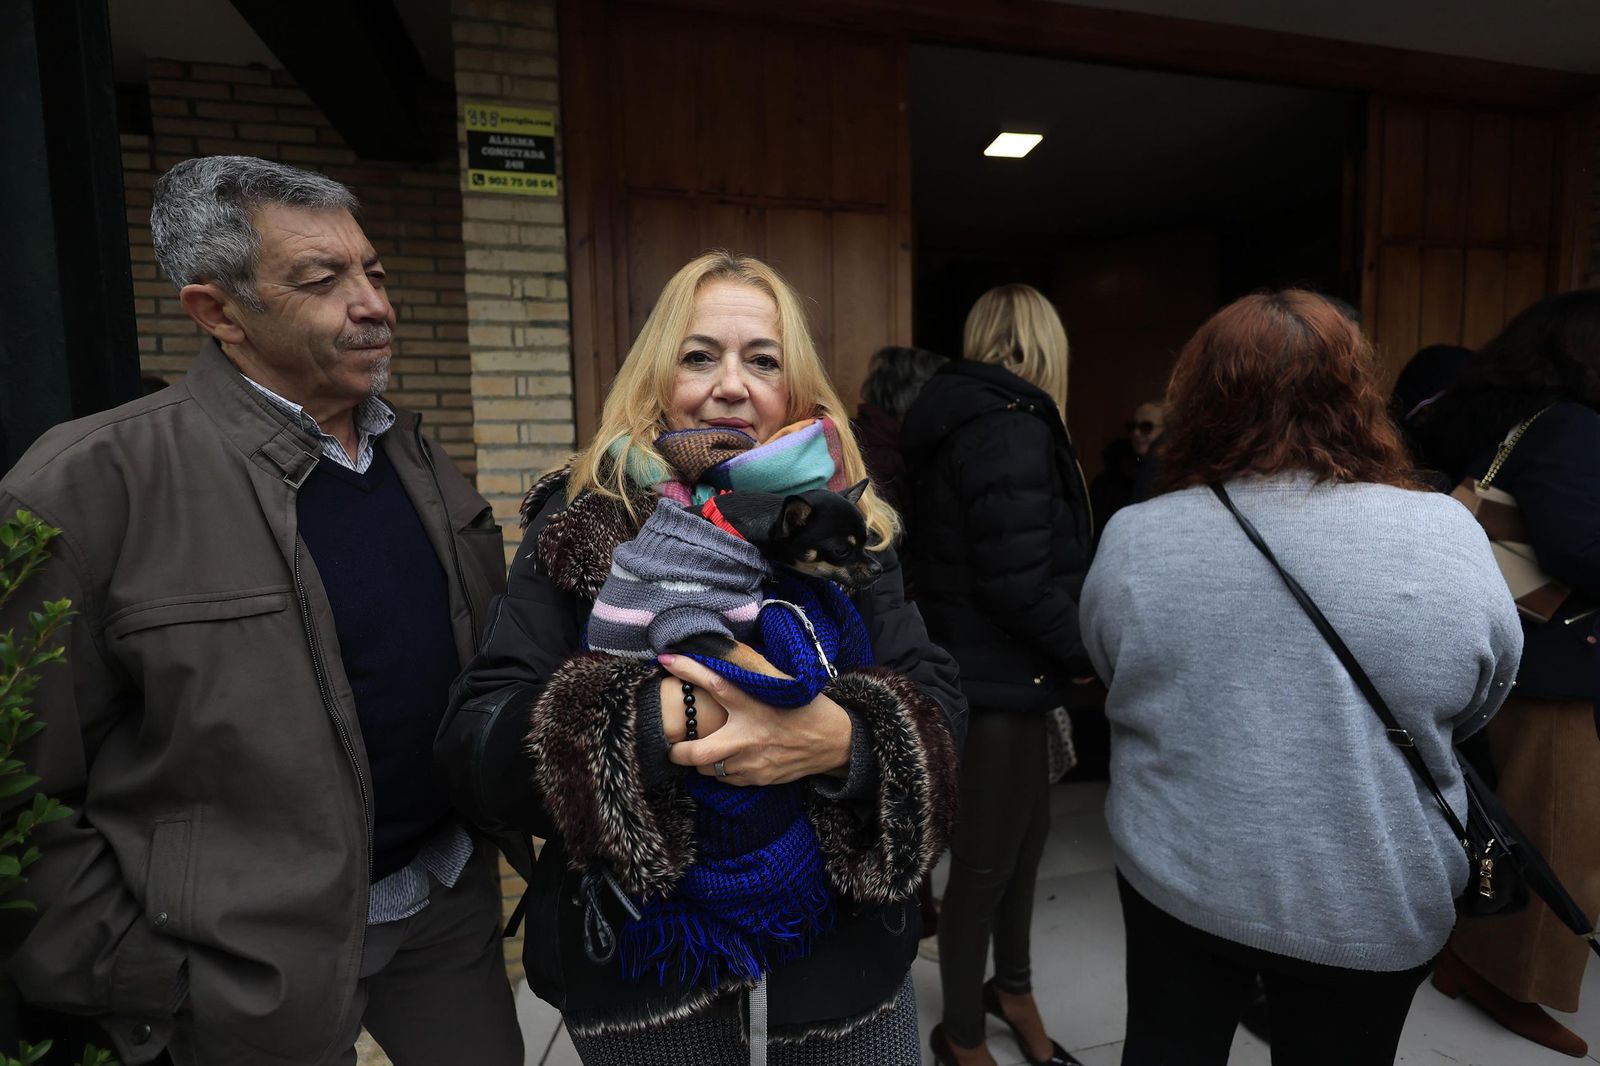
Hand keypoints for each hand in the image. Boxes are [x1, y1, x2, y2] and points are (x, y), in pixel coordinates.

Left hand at [658, 653, 852, 785]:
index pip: (715, 683)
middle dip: (678, 751)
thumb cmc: (806, 707)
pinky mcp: (759, 779)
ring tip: (701, 749)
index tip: (666, 660)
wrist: (834, 742)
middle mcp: (749, 736)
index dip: (688, 670)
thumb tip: (726, 648)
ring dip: (700, 761)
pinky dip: (719, 771)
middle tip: (671, 745)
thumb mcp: (782, 682)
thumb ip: (753, 668)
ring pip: (708, 769)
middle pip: (698, 753)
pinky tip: (726, 759)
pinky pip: (726, 779)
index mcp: (754, 704)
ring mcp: (753, 763)